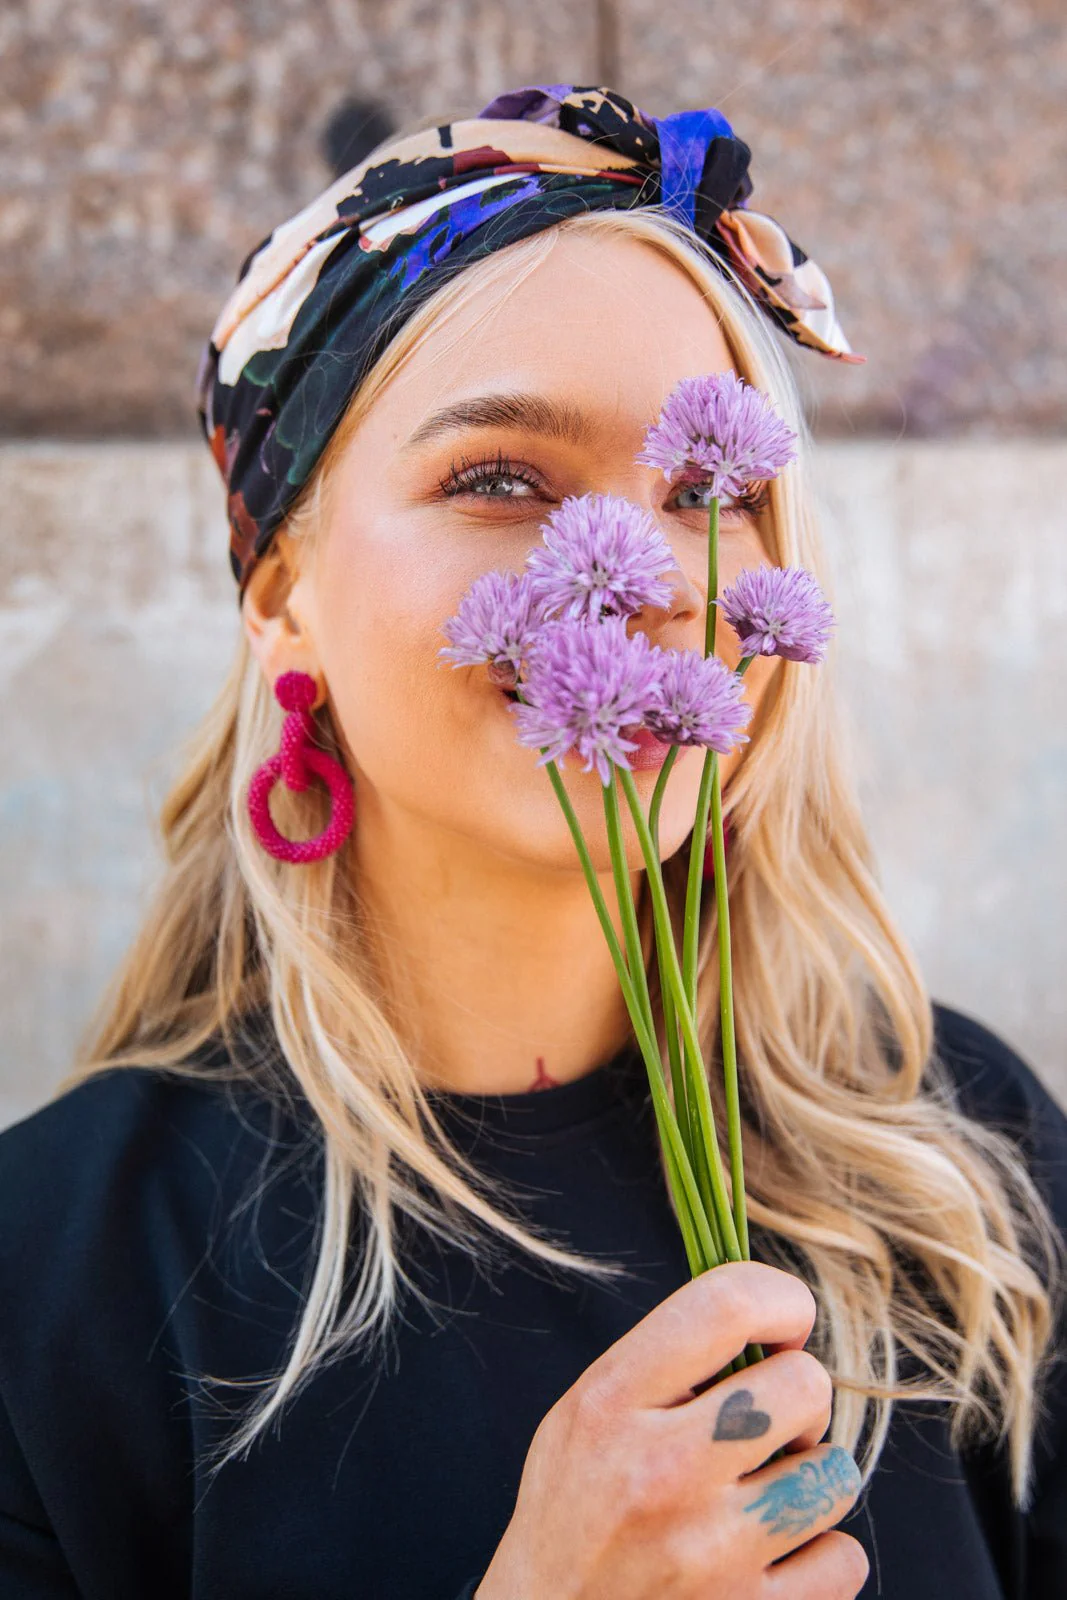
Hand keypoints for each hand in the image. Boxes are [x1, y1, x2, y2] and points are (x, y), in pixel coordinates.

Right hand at [475, 1262, 866, 1598]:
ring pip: (835, 1472)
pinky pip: (842, 1559)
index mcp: (613, 1404)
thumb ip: (664, 1362)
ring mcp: (711, 1552)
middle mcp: (663, 1472)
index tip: (783, 1321)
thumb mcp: (586, 1411)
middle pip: (803, 1385)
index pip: (726, 1305)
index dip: (778, 1299)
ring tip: (769, 1482)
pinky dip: (818, 1552)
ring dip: (812, 1472)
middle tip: (767, 1418)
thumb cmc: (573, 1507)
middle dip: (798, 1393)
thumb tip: (766, 1323)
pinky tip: (773, 1549)